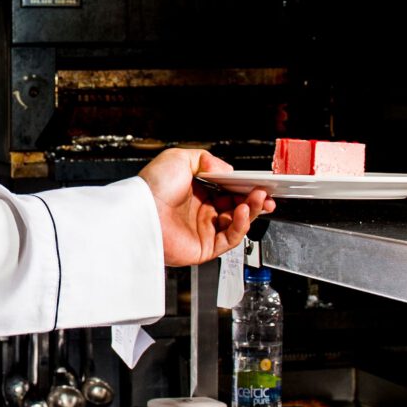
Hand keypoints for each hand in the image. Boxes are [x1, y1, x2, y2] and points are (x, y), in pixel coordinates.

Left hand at [138, 147, 273, 267]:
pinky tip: (244, 211)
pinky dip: (241, 226)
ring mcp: (202, 231)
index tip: (259, 183)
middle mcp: (200, 213)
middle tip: (266, 193)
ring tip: (258, 199)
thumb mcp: (178, 159)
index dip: (245, 188)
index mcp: (195, 193)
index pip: (228, 191)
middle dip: (254, 201)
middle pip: (236, 208)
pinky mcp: (204, 248)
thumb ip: (205, 160)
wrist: (140, 212)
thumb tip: (226, 170)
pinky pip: (230, 239)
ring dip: (251, 211)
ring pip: (237, 224)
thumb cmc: (151, 187)